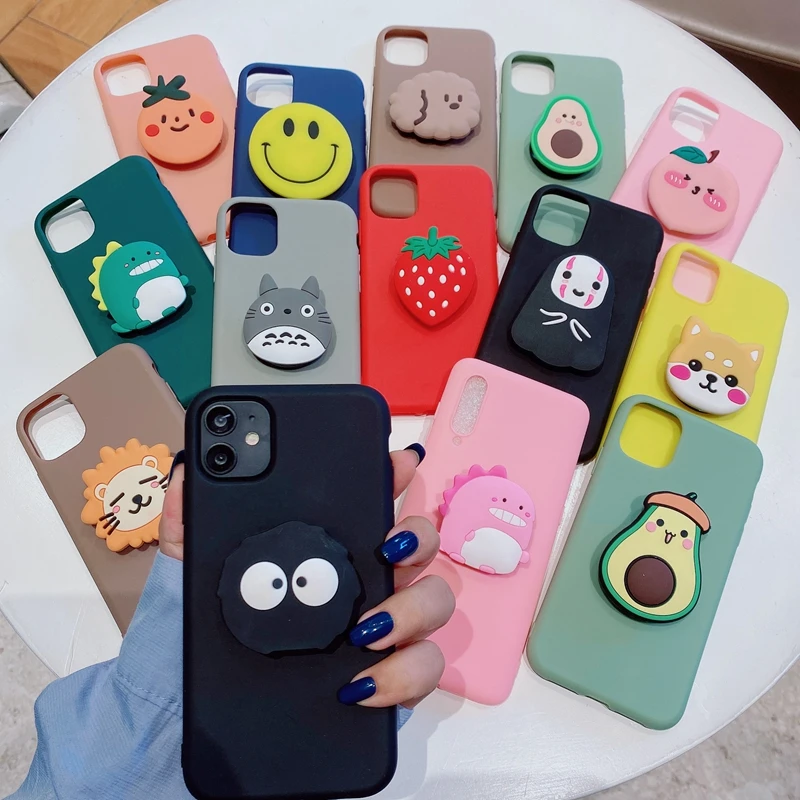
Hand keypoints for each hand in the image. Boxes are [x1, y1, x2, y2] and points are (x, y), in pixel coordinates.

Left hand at [159, 446, 453, 708]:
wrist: (191, 709)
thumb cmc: (203, 633)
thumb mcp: (189, 573)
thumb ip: (188, 521)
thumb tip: (189, 469)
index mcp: (330, 548)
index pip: (374, 501)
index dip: (396, 476)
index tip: (399, 462)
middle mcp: (367, 582)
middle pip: (420, 544)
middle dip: (417, 538)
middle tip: (387, 550)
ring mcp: (384, 630)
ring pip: (434, 603)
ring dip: (412, 610)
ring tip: (363, 631)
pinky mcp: (388, 681)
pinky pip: (422, 670)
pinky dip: (402, 675)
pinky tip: (359, 684)